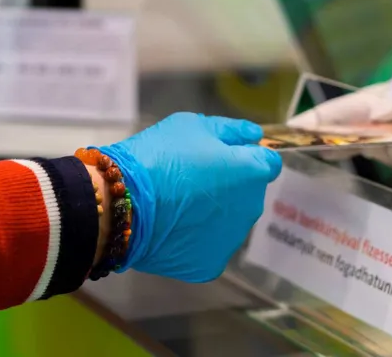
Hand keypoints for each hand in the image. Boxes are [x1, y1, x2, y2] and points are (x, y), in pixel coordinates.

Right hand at [100, 113, 281, 282]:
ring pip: (230, 220)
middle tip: (192, 178)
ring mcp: (232, 240)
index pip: (268, 162)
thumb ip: (232, 131)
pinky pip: (210, 246)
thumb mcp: (193, 126)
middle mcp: (251, 208)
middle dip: (230, 184)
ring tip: (178, 204)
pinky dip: (197, 238)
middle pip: (248, 193)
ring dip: (215, 212)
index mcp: (252, 172)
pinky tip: (174, 228)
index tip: (223, 156)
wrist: (123, 202)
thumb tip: (255, 136)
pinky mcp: (211, 264)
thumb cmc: (160, 156)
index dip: (247, 156)